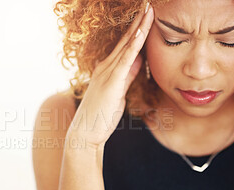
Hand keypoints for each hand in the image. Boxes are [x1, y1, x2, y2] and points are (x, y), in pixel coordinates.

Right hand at [66, 3, 153, 148]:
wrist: (85, 133)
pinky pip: (125, 59)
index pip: (124, 45)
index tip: (147, 15)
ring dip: (138, 26)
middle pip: (125, 39)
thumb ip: (127, 76)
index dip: (136, 29)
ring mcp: (107, 73)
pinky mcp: (112, 82)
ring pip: (126, 44)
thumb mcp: (118, 93)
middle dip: (138, 20)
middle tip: (148, 3)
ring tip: (149, 9)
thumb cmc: (100, 117)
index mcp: (106, 70)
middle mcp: (105, 67)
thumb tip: (138, 61)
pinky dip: (134, 43)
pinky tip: (142, 31)